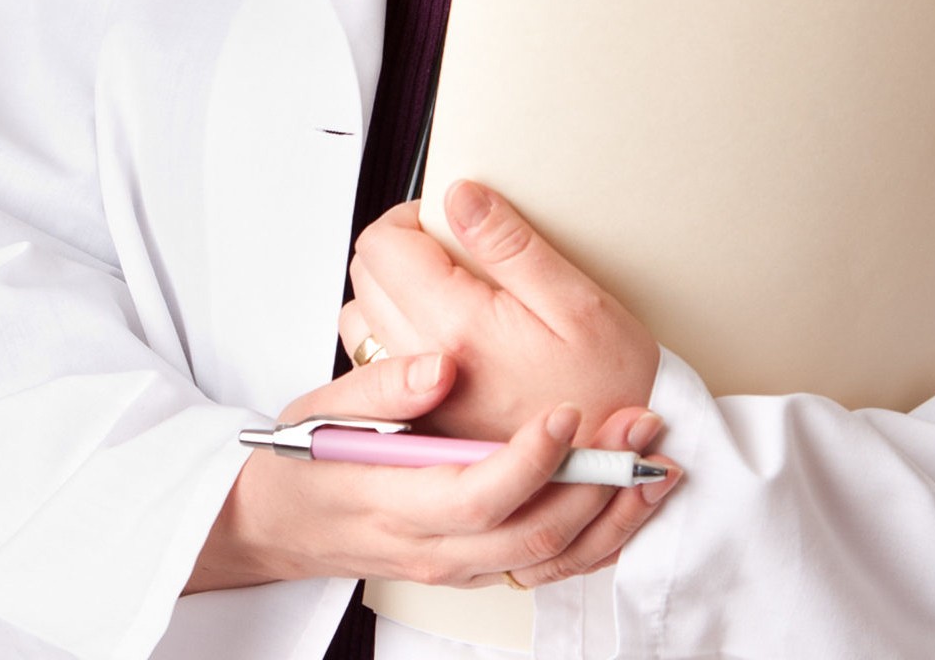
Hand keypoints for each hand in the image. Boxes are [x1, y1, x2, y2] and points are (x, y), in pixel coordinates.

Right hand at [185, 348, 682, 592]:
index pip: (476, 496)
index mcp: (392, 504)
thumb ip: (382, 390)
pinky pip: (548, 568)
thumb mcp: (320, 413)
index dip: (529, 461)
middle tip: (635, 428)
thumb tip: (440, 364)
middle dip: (594, 485)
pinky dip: (597, 539)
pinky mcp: (475, 569)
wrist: (281, 523)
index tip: (566, 413)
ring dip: (610, 515)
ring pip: (550, 560)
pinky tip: (627, 500)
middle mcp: (432, 548)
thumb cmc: (301, 464)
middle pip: (531, 537)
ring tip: (652, 465)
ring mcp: (457, 567)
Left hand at [343, 181, 658, 449]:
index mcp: (458, 327)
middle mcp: (423, 366)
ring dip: (392, 296)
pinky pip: (378, 366)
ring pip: (362, 322)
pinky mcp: (423, 422)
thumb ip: (512, 247)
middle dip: (400, 252)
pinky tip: (444, 338)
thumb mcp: (581, 305)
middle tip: (454, 253)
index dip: (410, 219)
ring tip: (449, 294)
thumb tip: (460, 197)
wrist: (622, 468)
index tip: (446, 220)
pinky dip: (396, 339)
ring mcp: (418, 399)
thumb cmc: (613, 390)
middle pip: (365, 278)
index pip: (382, 246)